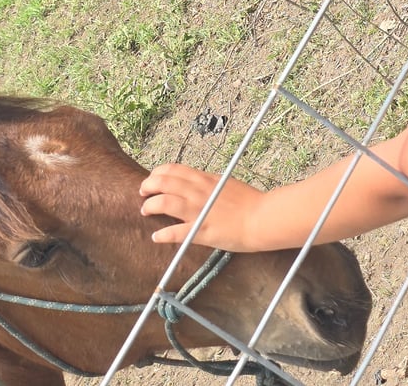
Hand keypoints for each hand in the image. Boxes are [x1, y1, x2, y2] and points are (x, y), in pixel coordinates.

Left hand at [139, 163, 264, 250]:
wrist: (264, 218)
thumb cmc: (250, 202)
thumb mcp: (226, 184)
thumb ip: (208, 184)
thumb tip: (195, 183)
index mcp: (204, 179)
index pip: (173, 169)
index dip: (157, 173)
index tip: (152, 179)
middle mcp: (198, 192)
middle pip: (163, 182)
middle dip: (148, 186)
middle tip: (143, 193)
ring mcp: (199, 211)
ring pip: (164, 202)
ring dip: (150, 206)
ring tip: (145, 211)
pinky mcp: (202, 232)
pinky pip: (176, 233)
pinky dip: (162, 235)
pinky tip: (156, 237)